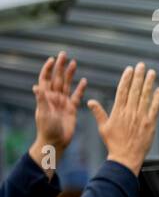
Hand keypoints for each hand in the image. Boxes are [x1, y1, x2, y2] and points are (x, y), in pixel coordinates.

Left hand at [30, 52, 87, 168]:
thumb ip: (42, 100)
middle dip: (60, 67)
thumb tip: (36, 86)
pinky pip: (77, 96)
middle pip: (57, 79)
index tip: (52, 59)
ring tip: (74, 63)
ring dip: (70, 74)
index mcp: (45, 97)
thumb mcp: (43, 113)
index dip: (48, 69)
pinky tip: (84, 81)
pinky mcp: (72, 109)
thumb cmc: (47, 129)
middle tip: (64, 54)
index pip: (45, 79)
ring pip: (67, 84)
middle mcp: (54, 98)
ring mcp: (63, 102)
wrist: (56, 141)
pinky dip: (80, 89)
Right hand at [87, 63, 158, 174]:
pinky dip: (157, 98)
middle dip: (138, 76)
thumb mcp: (103, 127)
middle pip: (134, 90)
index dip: (126, 79)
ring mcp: (141, 117)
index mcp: (118, 111)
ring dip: (149, 83)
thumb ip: (99, 113)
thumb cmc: (113, 143)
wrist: (126, 157)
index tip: (129, 69)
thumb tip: (90, 101)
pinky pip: (154, 108)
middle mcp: (129, 112)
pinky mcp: (150, 124)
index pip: (122, 91)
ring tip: (151, 72)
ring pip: (145, 96)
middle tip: (141, 65)